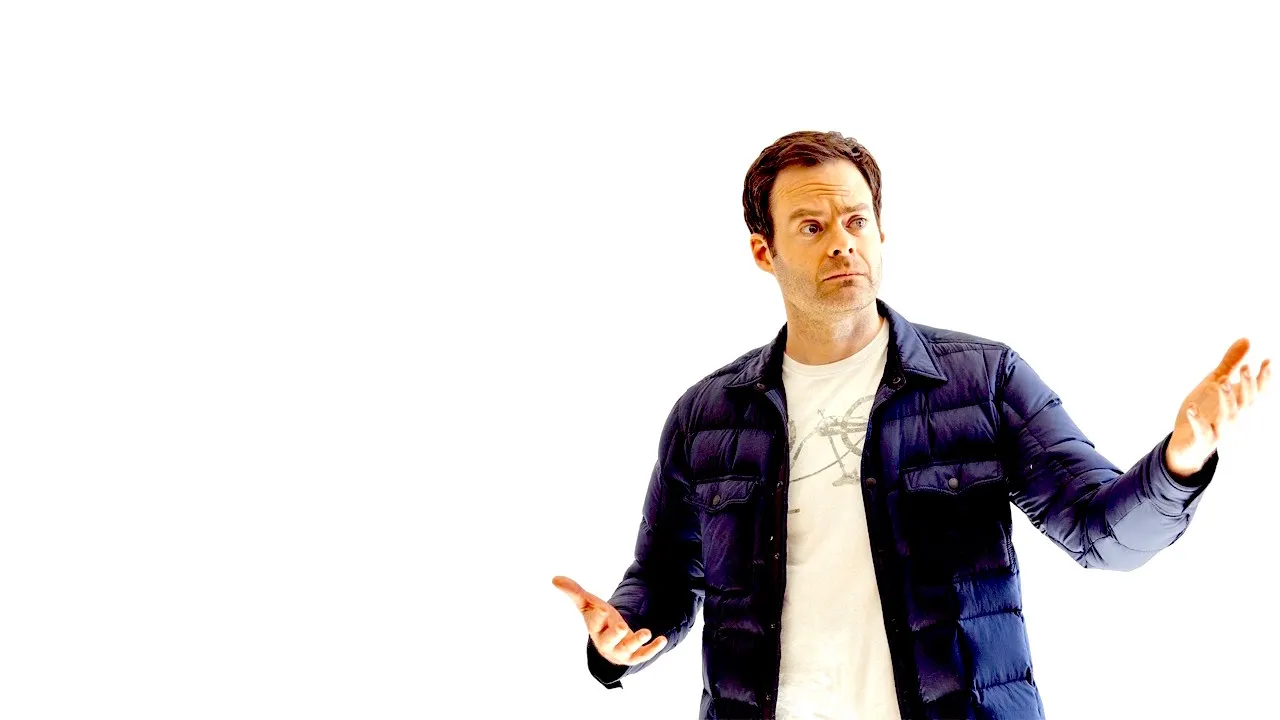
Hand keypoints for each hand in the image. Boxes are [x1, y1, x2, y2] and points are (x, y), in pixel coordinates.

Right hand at [552, 575, 666, 666]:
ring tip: (646, 631)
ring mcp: (620, 650)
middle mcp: (606, 642)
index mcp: (594, 628)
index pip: (593, 622)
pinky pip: (643, 655)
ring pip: (628, 650)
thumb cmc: (598, 619)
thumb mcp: (588, 604)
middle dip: (615, 635)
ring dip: (637, 641)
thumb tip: (554, 578)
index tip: (601, 607)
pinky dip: (652, 649)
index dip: (597, 615)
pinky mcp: (634, 655)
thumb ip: (574, 591)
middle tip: (622, 627)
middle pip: (608, 641)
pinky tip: (662, 639)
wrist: (611, 640)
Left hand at [1167, 337, 1271, 476]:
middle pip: (1246, 402)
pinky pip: (1202, 431)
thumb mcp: (1216, 383)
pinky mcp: (1203, 439)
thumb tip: (1247, 339)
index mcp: (1240, 403)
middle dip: (1247, 385)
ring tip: (1222, 382)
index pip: (1257, 390)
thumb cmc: (1206, 410)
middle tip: (1246, 367)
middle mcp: (1236, 417)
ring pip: (1229, 416)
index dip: (1264, 377)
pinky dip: (1198, 420)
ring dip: (1227, 399)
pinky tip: (1191, 408)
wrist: (1187, 443)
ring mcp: (1221, 429)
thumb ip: (1231, 364)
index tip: (1268, 360)